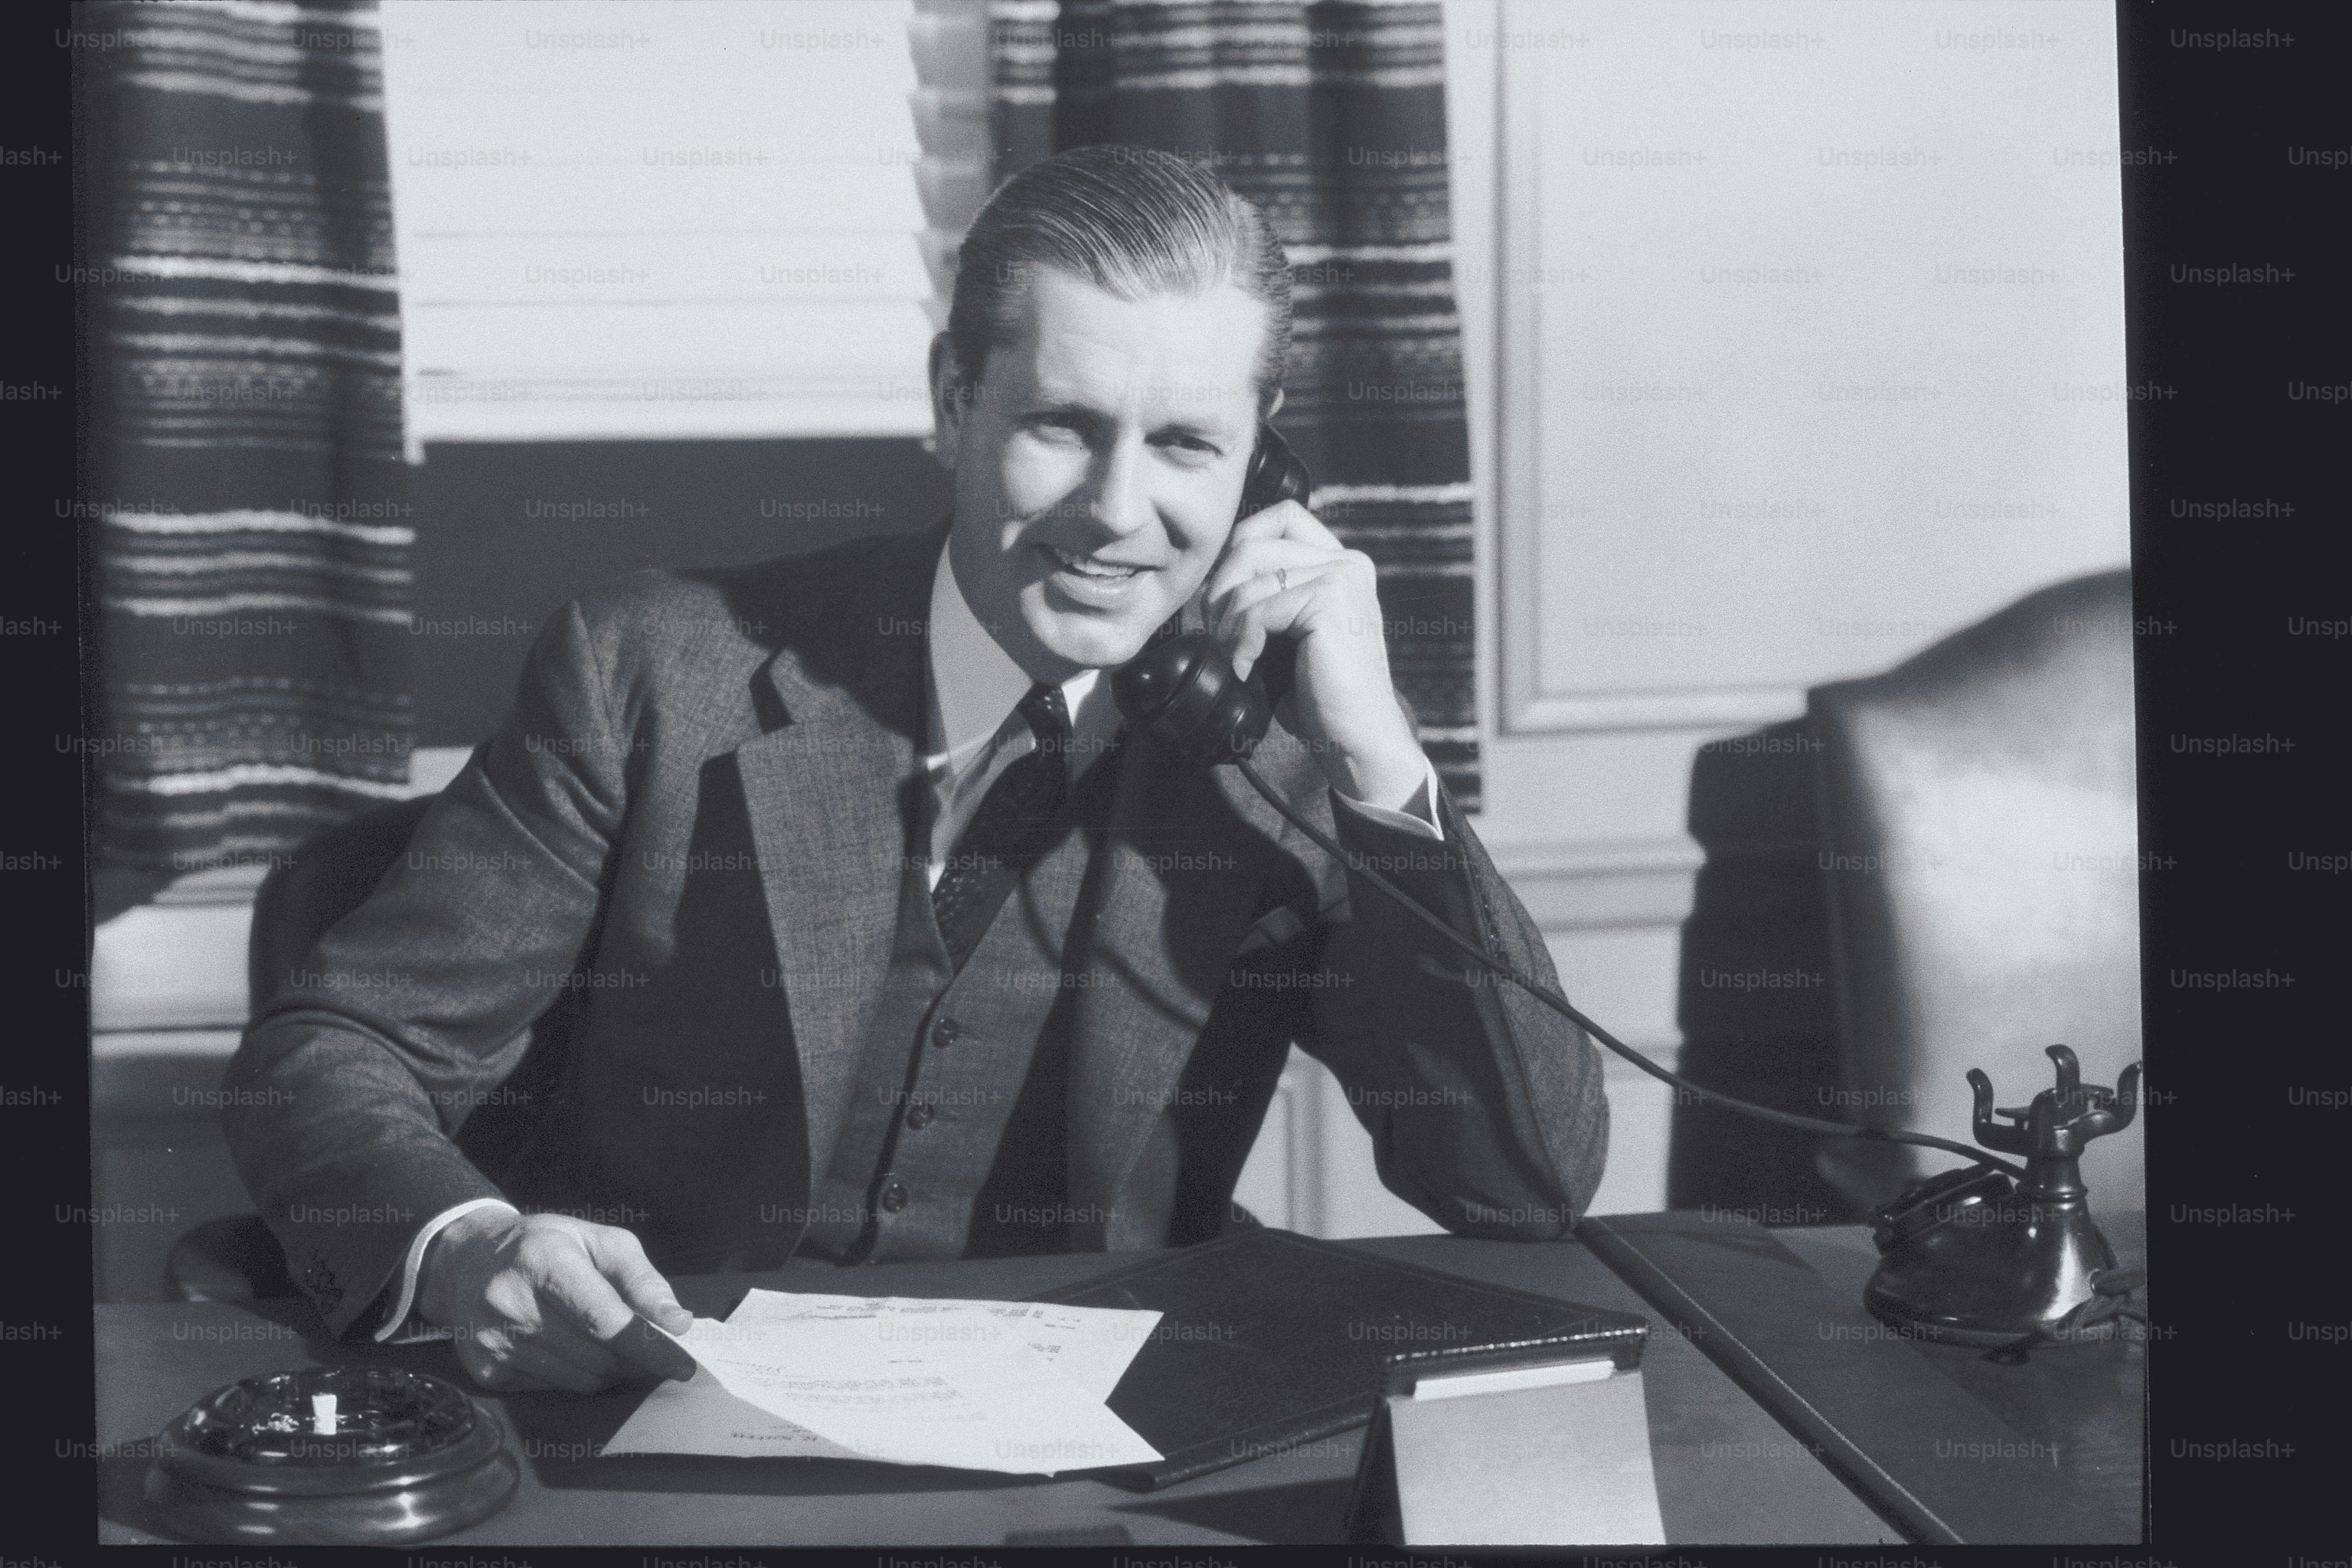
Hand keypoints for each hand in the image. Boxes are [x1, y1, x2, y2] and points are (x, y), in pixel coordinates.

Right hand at [419, 1206, 692, 1393]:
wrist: (467, 1259)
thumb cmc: (548, 1245)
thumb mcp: (599, 1241)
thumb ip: (641, 1279)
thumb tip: (677, 1323)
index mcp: (545, 1260)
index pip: (606, 1320)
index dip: (649, 1347)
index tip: (683, 1364)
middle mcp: (511, 1301)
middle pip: (595, 1356)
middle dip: (635, 1361)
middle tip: (653, 1354)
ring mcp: (492, 1339)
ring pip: (576, 1380)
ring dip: (608, 1373)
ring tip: (614, 1350)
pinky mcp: (483, 1368)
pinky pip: (549, 1389)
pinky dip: (573, 1377)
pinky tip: (571, 1352)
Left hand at [1203, 499, 1427, 809]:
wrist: (1358, 740)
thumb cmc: (1322, 697)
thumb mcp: (1292, 634)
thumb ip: (1270, 596)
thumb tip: (1211, 580)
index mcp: (1342, 564)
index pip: (1280, 518)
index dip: (1239, 546)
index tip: (1224, 597)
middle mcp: (1347, 562)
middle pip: (1252, 544)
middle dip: (1220, 590)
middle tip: (1219, 636)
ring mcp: (1341, 577)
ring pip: (1249, 579)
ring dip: (1227, 623)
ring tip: (1235, 658)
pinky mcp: (1329, 600)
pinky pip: (1257, 609)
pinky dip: (1240, 642)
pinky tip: (1247, 670)